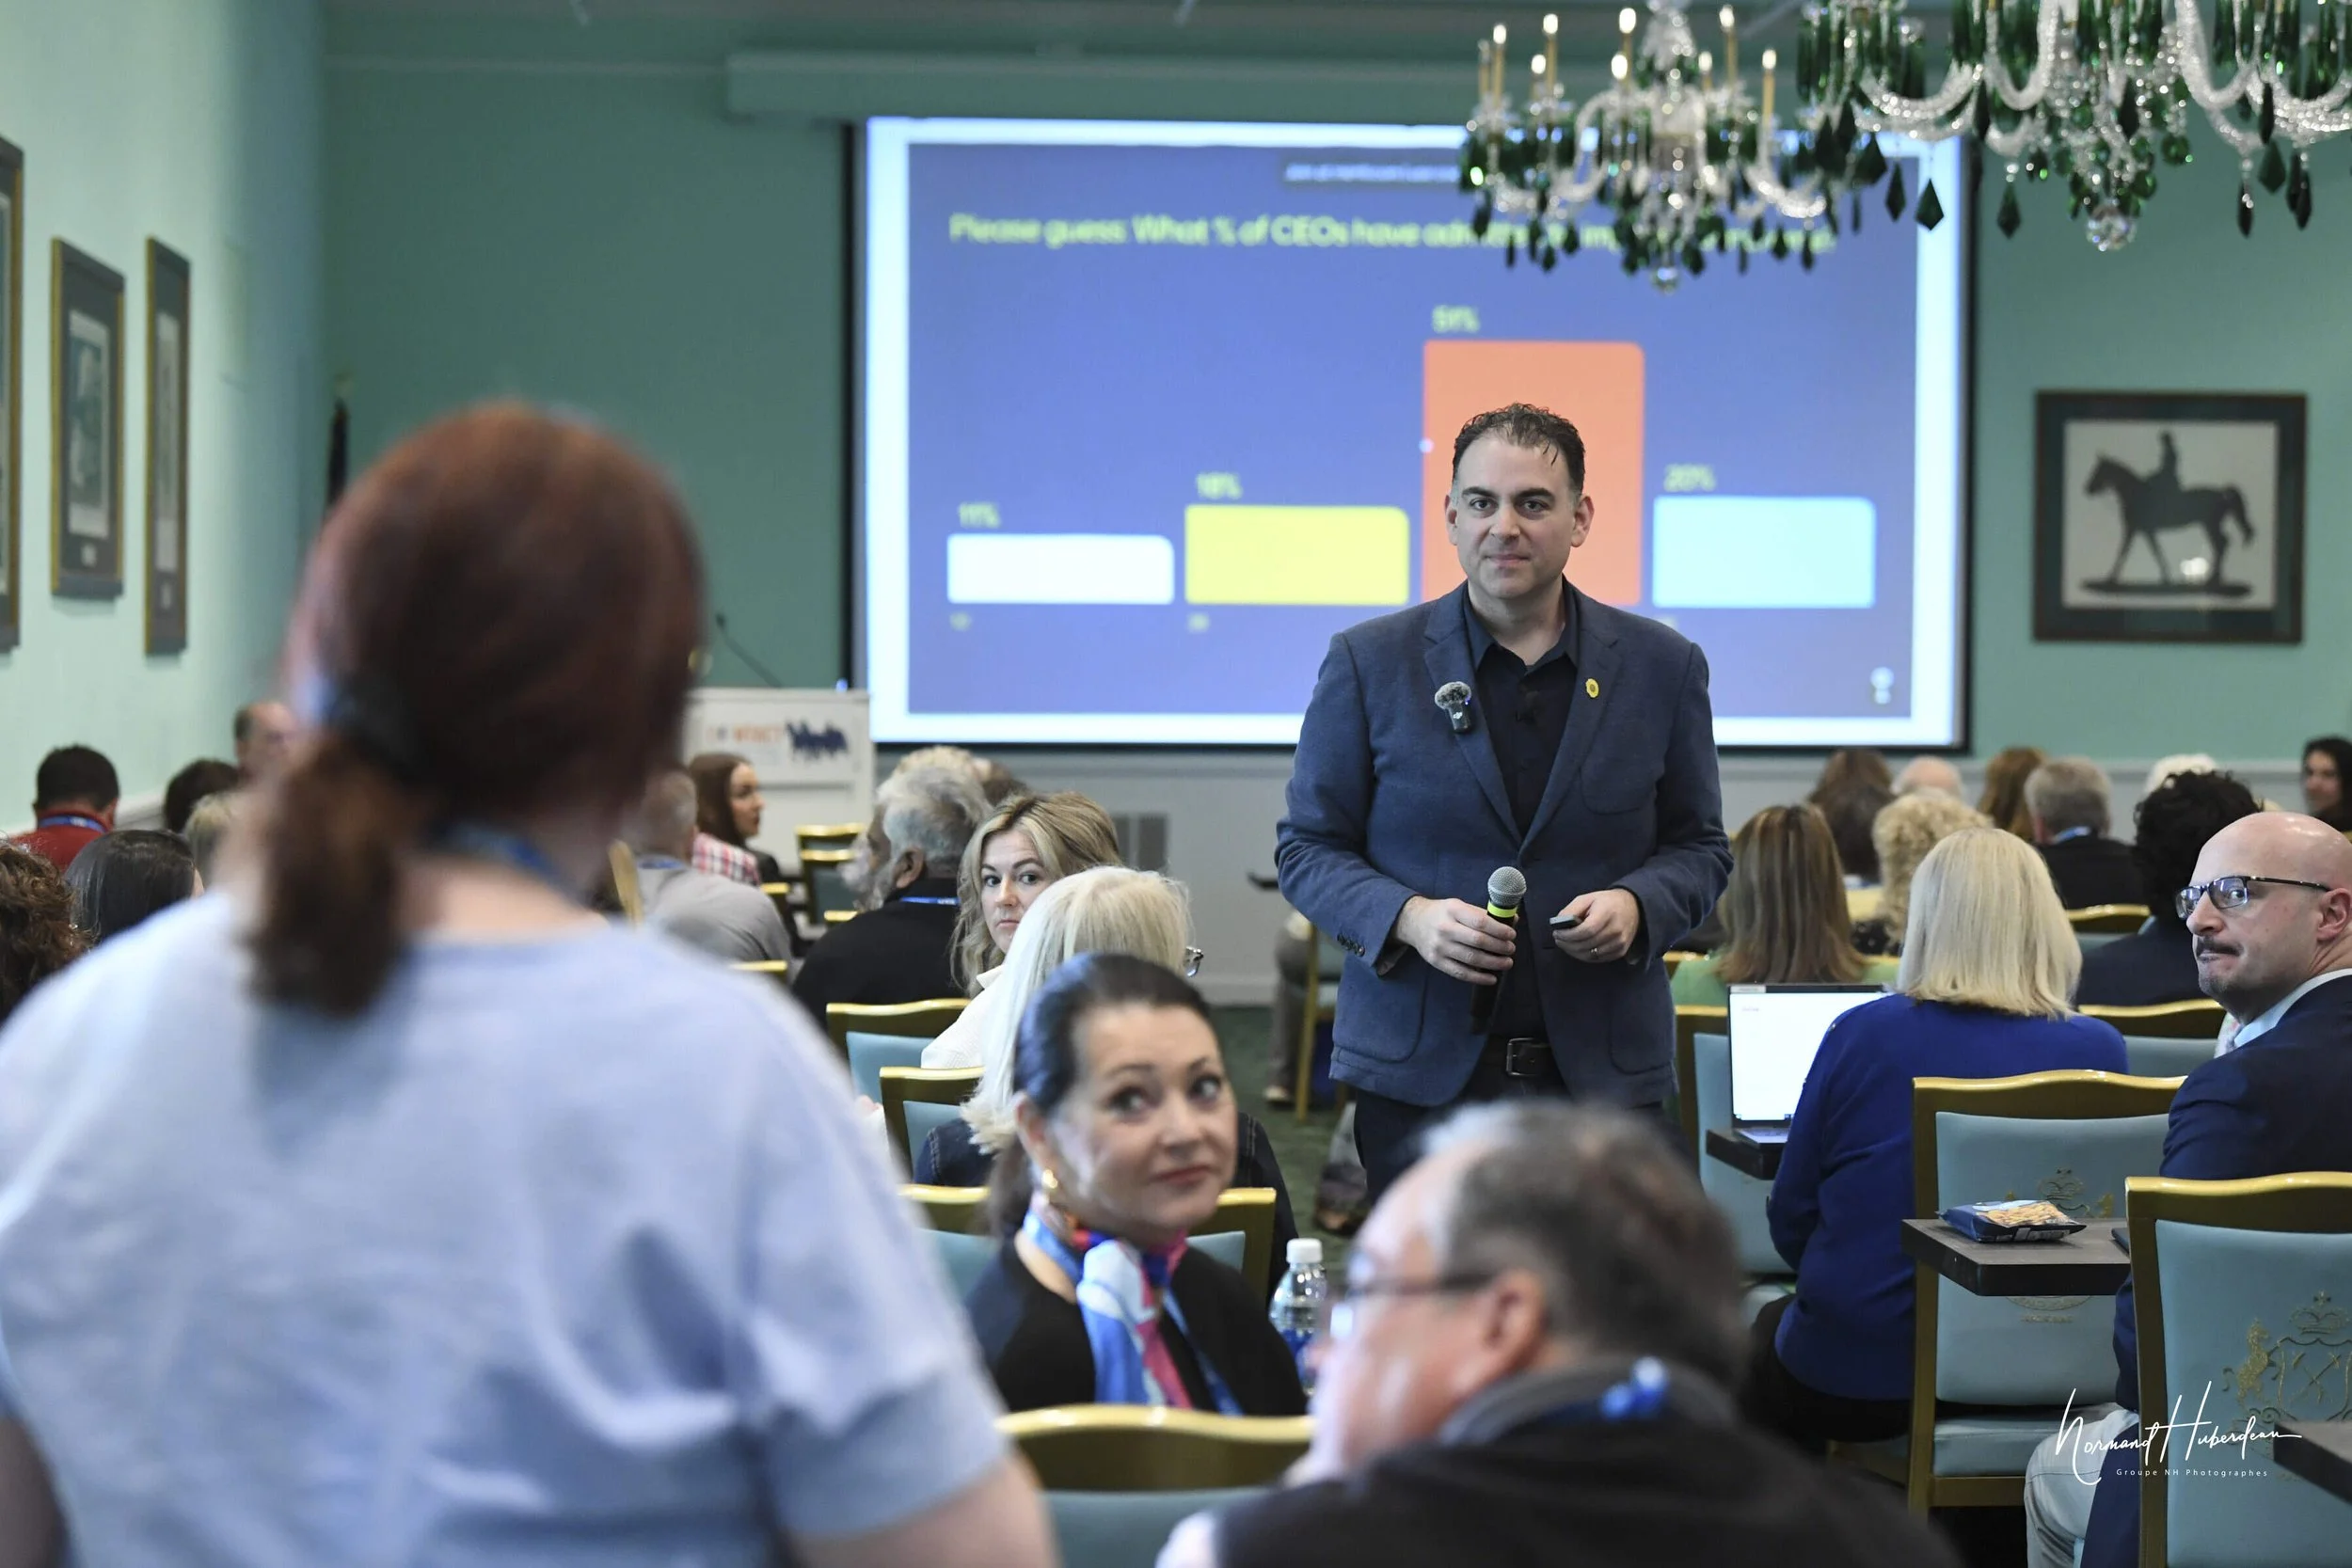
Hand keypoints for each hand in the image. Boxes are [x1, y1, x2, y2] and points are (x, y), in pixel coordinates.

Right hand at [1395, 896, 1514, 984]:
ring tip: (1507, 963)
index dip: (1499, 930)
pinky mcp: (1436, 962)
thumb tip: (1512, 920)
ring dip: (1493, 963)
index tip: (1511, 935)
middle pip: (1478, 941)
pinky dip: (1478, 978)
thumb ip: (1483, 914)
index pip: (1480, 922)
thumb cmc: (1442, 913)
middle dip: (1499, 947)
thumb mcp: (1459, 905)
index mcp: (1453, 910)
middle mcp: (1445, 928)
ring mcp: (1439, 947)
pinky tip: (1492, 978)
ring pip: (1471, 958)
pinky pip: (1460, 973)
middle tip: (1511, 949)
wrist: (1413, 922)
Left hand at [1552, 888, 1642, 963]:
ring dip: (1574, 952)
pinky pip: (1598, 959)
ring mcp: (1620, 942)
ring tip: (1565, 945)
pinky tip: (1577, 949)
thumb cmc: (1606, 902)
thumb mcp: (1587, 898)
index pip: (1586, 930)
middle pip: (1587, 944)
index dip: (1569, 935)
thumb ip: (1571, 910)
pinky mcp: (1621, 951)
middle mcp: (1616, 929)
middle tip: (1558, 940)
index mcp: (1607, 913)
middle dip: (1568, 945)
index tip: (1557, 933)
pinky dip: (1585, 956)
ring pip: (1591, 955)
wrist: (1633, 907)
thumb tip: (1558, 924)